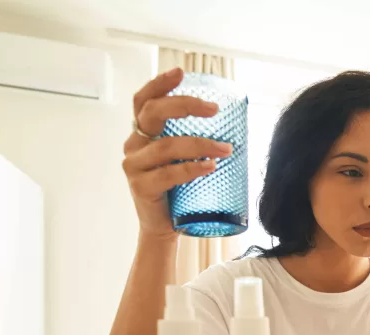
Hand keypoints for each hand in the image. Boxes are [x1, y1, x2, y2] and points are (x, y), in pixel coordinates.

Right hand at [121, 67, 232, 239]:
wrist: (163, 227)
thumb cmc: (177, 190)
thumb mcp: (182, 159)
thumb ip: (194, 141)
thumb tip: (236, 127)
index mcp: (142, 134)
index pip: (144, 101)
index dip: (159, 84)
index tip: (180, 73)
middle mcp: (133, 145)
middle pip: (152, 114)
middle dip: (184, 105)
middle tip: (213, 109)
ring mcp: (134, 166)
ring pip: (167, 146)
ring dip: (201, 144)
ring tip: (225, 149)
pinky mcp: (141, 187)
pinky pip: (168, 173)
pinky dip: (192, 168)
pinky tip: (210, 167)